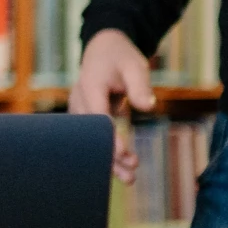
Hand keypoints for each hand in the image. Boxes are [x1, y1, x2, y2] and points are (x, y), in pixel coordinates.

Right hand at [70, 29, 155, 182]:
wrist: (103, 49)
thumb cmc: (120, 57)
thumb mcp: (135, 65)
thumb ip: (140, 85)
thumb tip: (148, 107)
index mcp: (90, 86)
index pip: (98, 117)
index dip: (109, 137)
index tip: (125, 154)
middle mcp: (79, 100)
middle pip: (91, 135)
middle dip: (109, 156)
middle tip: (132, 174)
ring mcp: (80, 110)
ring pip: (90, 140)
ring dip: (108, 159)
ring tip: (130, 178)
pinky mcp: (85, 117)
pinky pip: (93, 138)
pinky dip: (106, 152)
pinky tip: (121, 168)